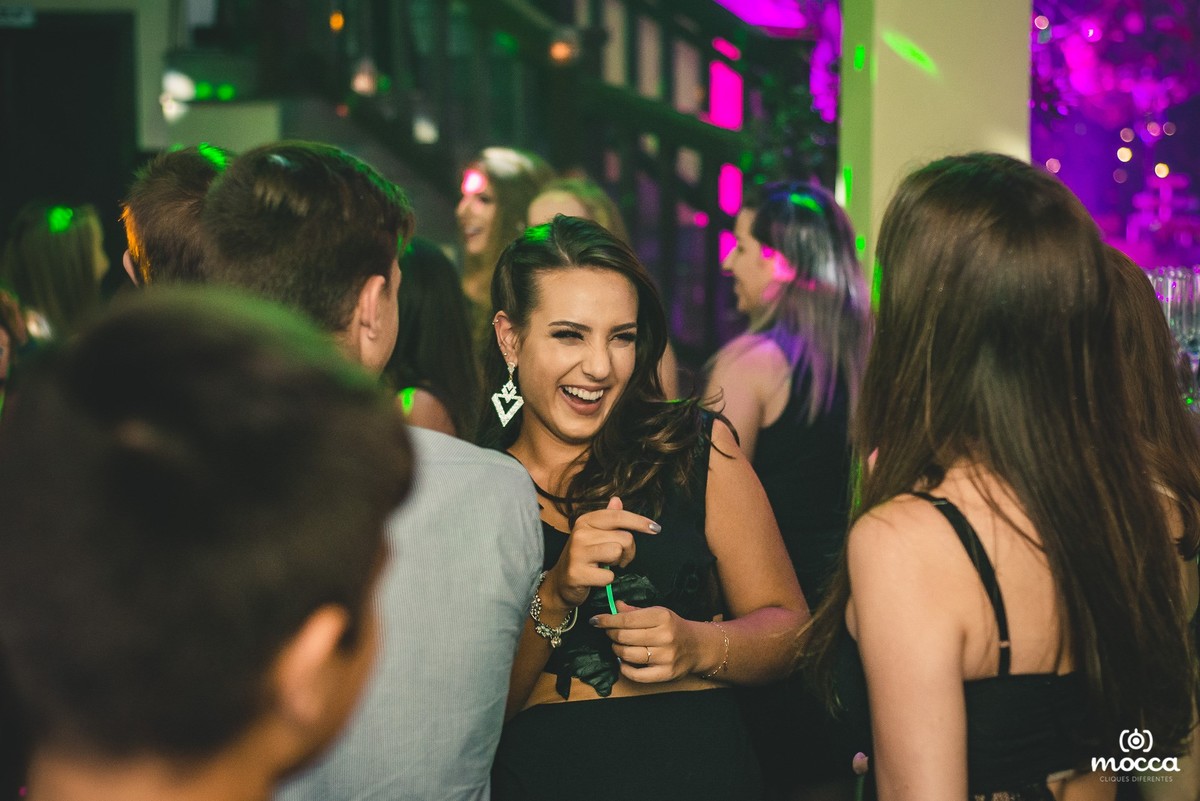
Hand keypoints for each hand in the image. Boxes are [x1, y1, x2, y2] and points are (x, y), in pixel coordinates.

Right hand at [543, 497, 659, 609]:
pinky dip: (607, 579)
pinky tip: (597, 577)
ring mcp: (577, 553)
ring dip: (617, 563)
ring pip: (617, 552)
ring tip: (605, 565)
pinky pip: (609, 575)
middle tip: (617, 558)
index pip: (618, 516)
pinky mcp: (577, 573)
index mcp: (586, 520)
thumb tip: (617, 500)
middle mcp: (580, 533)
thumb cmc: (583, 557)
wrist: (560, 583)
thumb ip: (608, 518)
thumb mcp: (594, 534)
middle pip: (624, 537)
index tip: (656, 528)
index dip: (640, 522)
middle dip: (628, 551)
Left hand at [590, 600, 704, 682]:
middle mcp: (665, 636)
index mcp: (662, 617)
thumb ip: (635, 611)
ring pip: (628, 655)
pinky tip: (623, 661)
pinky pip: (636, 674)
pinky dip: (624, 668)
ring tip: (617, 645)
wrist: (697, 646)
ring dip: (616, 650)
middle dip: (610, 634)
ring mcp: (666, 656)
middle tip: (608, 632)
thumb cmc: (673, 627)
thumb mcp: (658, 613)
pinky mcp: (666, 673)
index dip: (607, 620)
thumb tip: (615, 605)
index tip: (595, 620)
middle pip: (624, 637)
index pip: (626, 619)